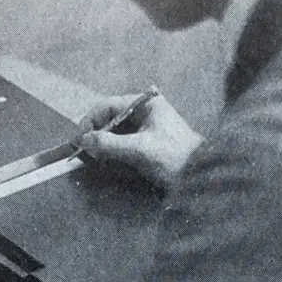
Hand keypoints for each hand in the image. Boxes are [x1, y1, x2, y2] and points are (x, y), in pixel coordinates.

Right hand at [75, 93, 202, 189]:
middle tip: (83, 151)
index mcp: (145, 103)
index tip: (79, 140)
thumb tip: (83, 140)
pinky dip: (110, 149)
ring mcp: (146, 126)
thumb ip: (109, 144)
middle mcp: (144, 110)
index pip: (107, 106)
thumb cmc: (173, 158)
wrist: (202, 178)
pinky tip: (104, 159)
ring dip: (101, 143)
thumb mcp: (139, 150)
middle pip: (109, 117)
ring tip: (92, 157)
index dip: (89, 122)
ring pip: (113, 130)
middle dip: (94, 133)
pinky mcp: (146, 142)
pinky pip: (121, 141)